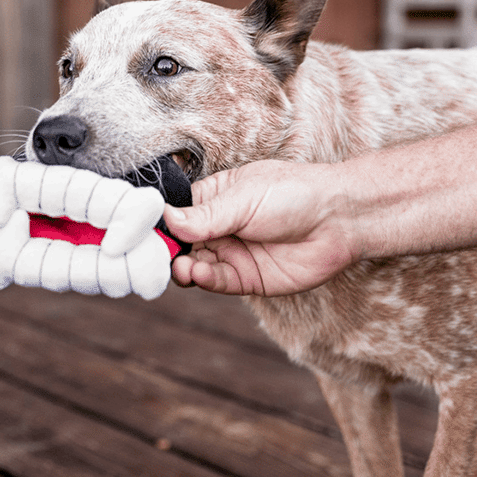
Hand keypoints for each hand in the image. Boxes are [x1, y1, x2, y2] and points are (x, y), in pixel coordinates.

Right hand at [165, 161, 358, 295]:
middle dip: (165, 250)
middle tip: (152, 254)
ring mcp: (232, 253)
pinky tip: (198, 272)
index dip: (158, 222)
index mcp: (216, 198)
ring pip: (194, 265)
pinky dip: (203, 279)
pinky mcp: (246, 278)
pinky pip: (216, 282)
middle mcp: (219, 227)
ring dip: (183, 266)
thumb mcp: (245, 198)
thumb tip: (166, 220)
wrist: (338, 219)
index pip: (176, 212)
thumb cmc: (295, 194)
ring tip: (182, 263)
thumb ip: (206, 215)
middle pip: (180, 243)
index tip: (138, 230)